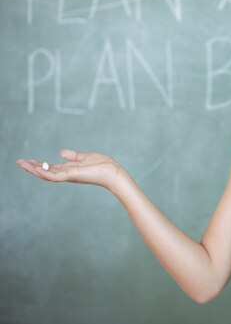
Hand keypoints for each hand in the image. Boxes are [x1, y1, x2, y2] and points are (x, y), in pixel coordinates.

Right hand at [16, 149, 130, 190]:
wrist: (113, 173)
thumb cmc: (103, 166)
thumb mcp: (85, 157)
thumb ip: (73, 156)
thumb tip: (61, 152)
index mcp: (70, 169)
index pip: (51, 168)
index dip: (40, 165)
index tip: (29, 160)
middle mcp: (67, 174)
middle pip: (46, 172)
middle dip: (32, 167)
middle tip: (20, 162)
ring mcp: (68, 176)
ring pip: (47, 174)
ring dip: (34, 169)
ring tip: (22, 164)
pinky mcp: (72, 175)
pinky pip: (54, 175)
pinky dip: (44, 172)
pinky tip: (35, 168)